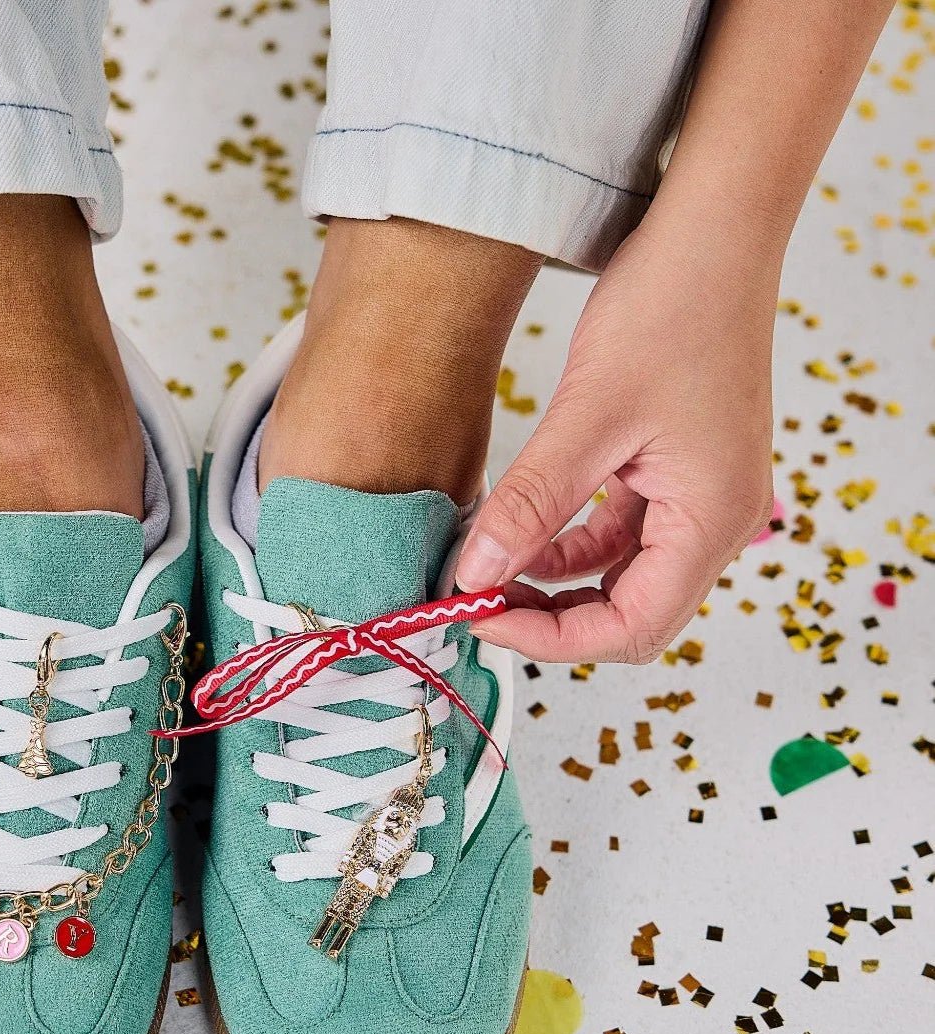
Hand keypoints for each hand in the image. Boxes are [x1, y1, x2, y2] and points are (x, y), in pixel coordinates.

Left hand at [457, 219, 777, 663]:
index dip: (552, 640)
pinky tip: (524, 532)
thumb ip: (531, 504)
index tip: (481, 619)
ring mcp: (702, 499)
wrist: (714, 230)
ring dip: (557, 586)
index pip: (633, 627)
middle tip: (479, 603)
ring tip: (489, 570)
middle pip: (633, 616)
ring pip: (624, 580)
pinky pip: (624, 537)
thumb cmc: (672, 305)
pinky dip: (571, 546)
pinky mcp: (680, 475)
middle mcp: (719, 522)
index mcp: (712, 520)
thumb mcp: (586, 414)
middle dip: (553, 621)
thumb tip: (475, 576)